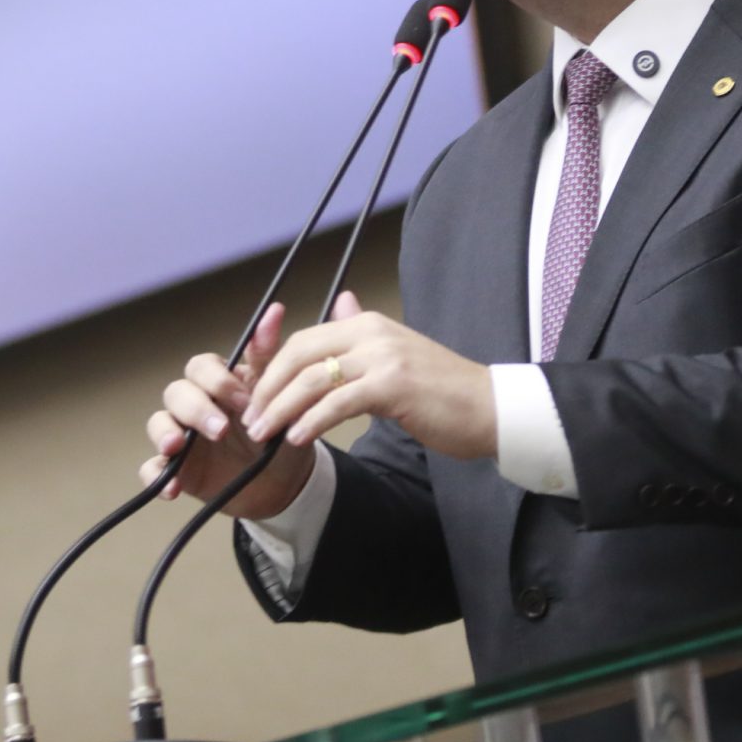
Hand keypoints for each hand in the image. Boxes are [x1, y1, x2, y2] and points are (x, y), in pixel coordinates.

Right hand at [139, 303, 318, 520]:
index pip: (200, 367)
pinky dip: (156, 477)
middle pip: (176, 392)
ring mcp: (182, 438)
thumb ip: (269, 356)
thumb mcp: (279, 395)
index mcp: (217, 384)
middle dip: (195, 408)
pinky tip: (171, 489)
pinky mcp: (177, 471)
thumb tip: (275, 310)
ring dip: (165, 433)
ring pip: (158, 424)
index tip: (243, 400)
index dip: (216, 381)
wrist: (285, 482)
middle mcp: (195, 406)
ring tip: (177, 448)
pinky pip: (153, 470)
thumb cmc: (279, 431)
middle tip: (220, 429)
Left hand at [243, 292, 497, 459]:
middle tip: (251, 420)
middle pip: (300, 355)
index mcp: (368, 323)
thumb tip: (340, 303)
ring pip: (314, 379)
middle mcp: (371, 332)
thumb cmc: (442, 390)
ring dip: (282, 409)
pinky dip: (312, 421)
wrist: (490, 407)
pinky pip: (339, 402)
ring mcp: (383, 357)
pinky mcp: (393, 385)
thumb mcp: (397, 354)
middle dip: (268, 389)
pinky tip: (298, 438)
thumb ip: (362, 334)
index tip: (256, 399)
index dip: (272, 369)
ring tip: (264, 435)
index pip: (304, 340)